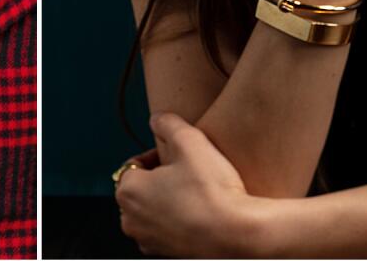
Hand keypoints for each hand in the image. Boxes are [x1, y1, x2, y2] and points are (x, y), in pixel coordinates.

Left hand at [115, 113, 280, 257]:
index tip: (179, 155)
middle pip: (141, 189)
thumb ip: (167, 122)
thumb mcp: (190, 141)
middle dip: (160, 178)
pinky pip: (167, 230)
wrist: (239, 235)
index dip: (157, 154)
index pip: (134, 165)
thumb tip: (157, 119)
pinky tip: (201, 212)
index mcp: (128, 192)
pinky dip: (179, 220)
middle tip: (188, 171)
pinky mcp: (167, 255)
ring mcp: (148, 242)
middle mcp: (130, 221)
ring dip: (169, 199)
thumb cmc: (212, 190)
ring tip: (196, 191)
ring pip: (153, 211)